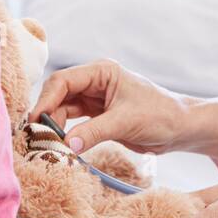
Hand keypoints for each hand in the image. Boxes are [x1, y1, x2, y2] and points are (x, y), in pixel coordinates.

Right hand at [30, 60, 217, 156]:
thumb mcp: (126, 122)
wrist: (181, 128)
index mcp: (102, 72)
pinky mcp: (98, 116)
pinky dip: (66, 133)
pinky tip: (60, 145)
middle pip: (59, 94)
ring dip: (55, 125)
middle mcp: (95, 82)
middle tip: (38, 136)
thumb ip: (94, 132)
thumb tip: (66, 145)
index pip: (64, 80)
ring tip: (47, 144)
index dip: (47, 100)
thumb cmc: (160, 115)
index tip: (37, 121)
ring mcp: (95, 99)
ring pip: (64, 109)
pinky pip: (73, 122)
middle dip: (48, 114)